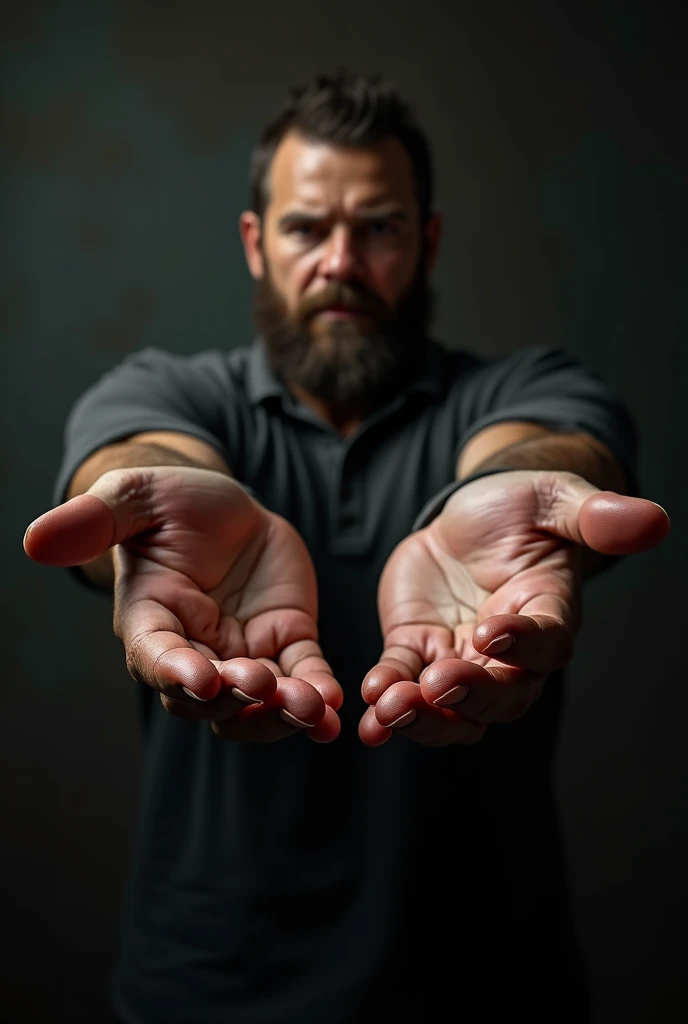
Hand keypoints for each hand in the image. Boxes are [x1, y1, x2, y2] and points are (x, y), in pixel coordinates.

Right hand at [24, 466, 341, 742]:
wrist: (231, 505)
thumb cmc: (174, 502)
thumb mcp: (137, 496)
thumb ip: (96, 518)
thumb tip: (34, 541)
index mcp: (151, 619)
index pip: (155, 658)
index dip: (175, 672)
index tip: (201, 676)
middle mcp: (194, 649)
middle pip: (207, 697)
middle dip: (234, 698)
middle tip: (260, 683)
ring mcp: (243, 652)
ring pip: (257, 704)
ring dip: (281, 712)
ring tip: (311, 707)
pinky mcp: (286, 642)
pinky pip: (304, 678)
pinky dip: (319, 696)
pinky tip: (335, 708)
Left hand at [359, 470, 668, 746]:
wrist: (467, 517)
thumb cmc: (519, 509)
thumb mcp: (553, 498)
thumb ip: (595, 515)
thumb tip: (655, 520)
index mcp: (548, 615)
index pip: (544, 644)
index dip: (521, 644)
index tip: (491, 629)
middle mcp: (509, 653)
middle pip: (498, 697)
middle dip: (468, 697)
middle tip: (437, 687)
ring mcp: (460, 657)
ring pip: (449, 709)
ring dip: (422, 717)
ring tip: (389, 710)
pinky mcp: (417, 649)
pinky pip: (402, 681)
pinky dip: (385, 696)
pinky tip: (367, 706)